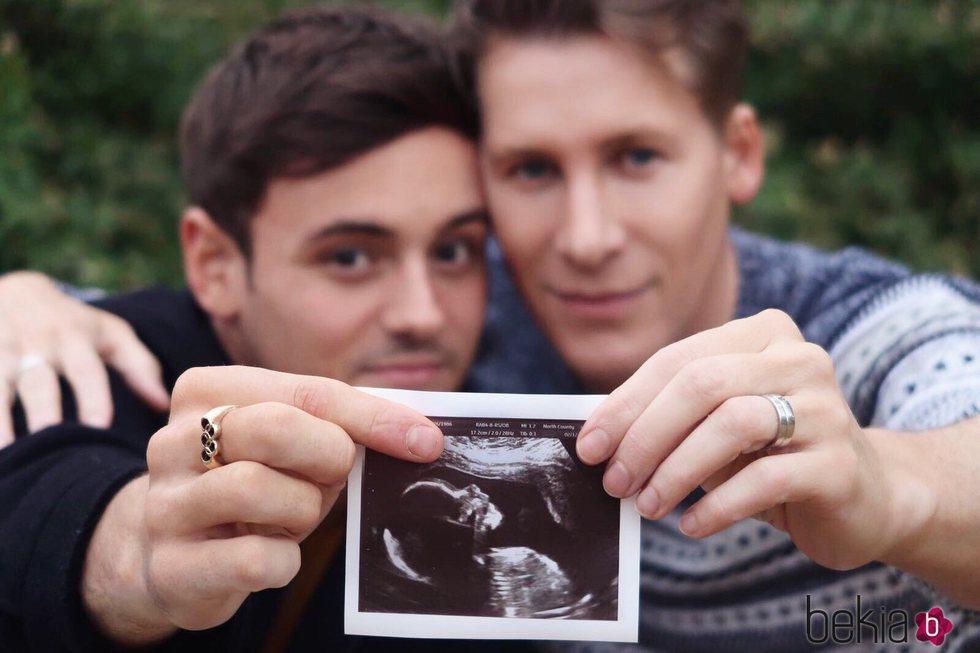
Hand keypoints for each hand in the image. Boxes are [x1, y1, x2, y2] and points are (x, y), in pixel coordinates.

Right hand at [0, 272, 169, 443]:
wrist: (16, 291)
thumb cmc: (74, 323)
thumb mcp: (110, 333)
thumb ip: (139, 366)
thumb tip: (163, 405)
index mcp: (74, 340)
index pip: (86, 371)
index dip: (93, 398)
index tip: (99, 427)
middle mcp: (36, 347)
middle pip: (39, 384)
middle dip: (44, 412)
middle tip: (51, 443)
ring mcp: (1, 354)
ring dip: (0, 419)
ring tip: (7, 452)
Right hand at [82, 365, 443, 643]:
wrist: (174, 553)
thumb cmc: (254, 483)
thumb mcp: (293, 441)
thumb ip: (345, 424)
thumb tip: (423, 436)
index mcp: (205, 390)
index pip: (306, 390)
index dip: (373, 418)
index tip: (425, 441)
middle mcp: (171, 441)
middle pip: (273, 428)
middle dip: (327, 456)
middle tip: (336, 476)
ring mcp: (164, 504)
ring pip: (254, 489)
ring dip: (301, 510)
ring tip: (293, 516)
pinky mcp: (170, 567)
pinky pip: (251, 560)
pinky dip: (282, 560)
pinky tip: (275, 554)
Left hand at [577, 309, 912, 570]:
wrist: (865, 496)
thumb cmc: (771, 455)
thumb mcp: (716, 425)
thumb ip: (669, 417)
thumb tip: (596, 437)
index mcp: (763, 335)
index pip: (676, 361)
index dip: (625, 404)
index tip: (588, 446)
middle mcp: (800, 358)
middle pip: (702, 385)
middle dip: (645, 435)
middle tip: (614, 481)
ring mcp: (827, 408)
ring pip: (733, 424)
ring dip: (677, 470)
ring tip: (646, 505)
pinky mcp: (841, 462)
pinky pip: (766, 478)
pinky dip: (718, 505)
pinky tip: (691, 525)